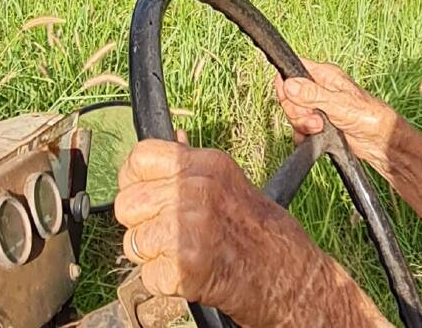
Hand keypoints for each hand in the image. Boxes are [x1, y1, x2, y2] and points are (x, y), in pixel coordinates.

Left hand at [114, 135, 326, 324]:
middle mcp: (196, 190)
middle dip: (141, 225)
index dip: (134, 181)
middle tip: (171, 235)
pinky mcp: (187, 265)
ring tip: (185, 254)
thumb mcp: (230, 183)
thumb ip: (194, 166)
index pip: (138, 158)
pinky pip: (148, 276)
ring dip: (153, 256)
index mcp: (206, 165)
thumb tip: (171, 138)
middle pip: (127, 204)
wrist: (293, 277)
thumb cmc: (262, 233)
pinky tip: (190, 274)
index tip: (147, 197)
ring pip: (133, 242)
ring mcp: (191, 227)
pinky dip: (165, 283)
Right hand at [274, 59, 402, 170]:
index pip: (293, 70)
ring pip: (294, 113)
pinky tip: (313, 137)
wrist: (380, 141)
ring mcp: (317, 107)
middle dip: (298, 111)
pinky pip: (299, 128)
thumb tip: (289, 84)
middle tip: (315, 119)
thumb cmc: (369, 116)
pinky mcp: (318, 124)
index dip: (287, 84)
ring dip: (302, 124)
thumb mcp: (339, 104)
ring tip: (320, 128)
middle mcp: (318, 89)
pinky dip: (302, 135)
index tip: (293, 99)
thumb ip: (312, 94)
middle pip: (290, 96)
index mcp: (324, 75)